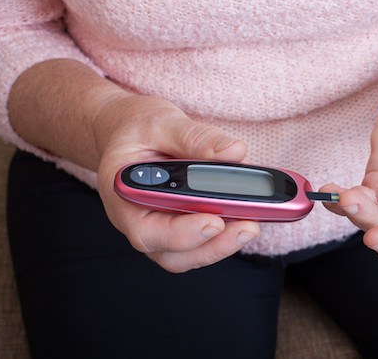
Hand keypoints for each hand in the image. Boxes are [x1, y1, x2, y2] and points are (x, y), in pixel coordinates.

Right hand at [94, 95, 259, 272]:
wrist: (128, 130)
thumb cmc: (138, 128)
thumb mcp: (163, 122)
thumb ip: (196, 138)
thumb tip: (233, 152)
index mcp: (124, 194)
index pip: (146, 230)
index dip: (182, 234)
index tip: (215, 222)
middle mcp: (138, 220)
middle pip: (172, 254)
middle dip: (212, 246)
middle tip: (248, 226)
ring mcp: (159, 228)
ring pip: (189, 255)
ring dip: (222, 245)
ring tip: (252, 224)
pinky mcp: (180, 227)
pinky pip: (201, 243)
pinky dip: (224, 235)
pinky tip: (247, 217)